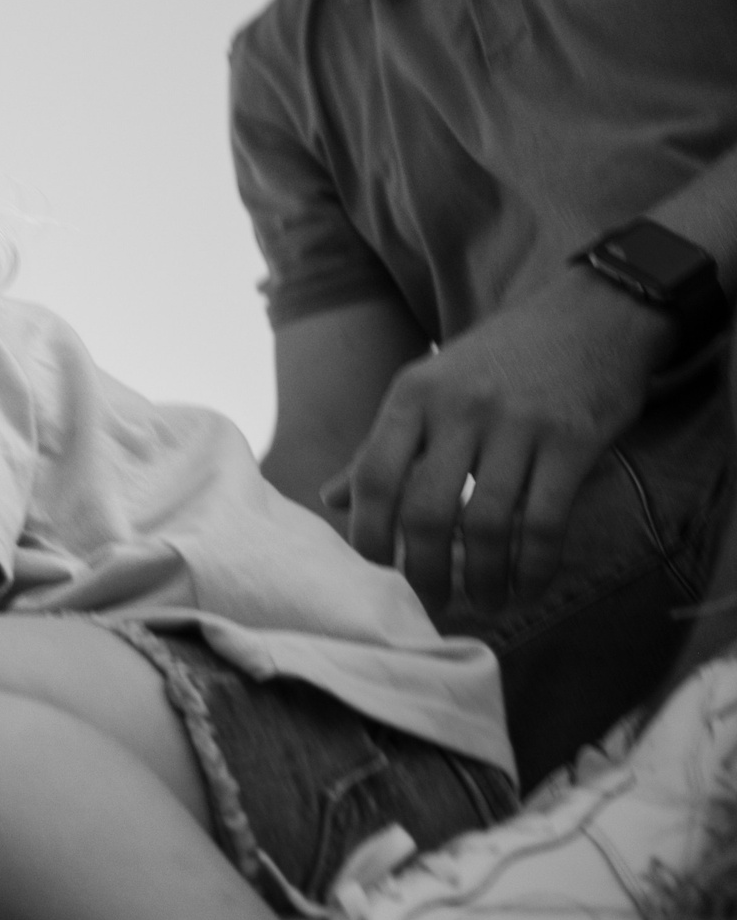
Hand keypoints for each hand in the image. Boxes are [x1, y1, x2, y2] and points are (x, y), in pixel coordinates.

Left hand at [345, 267, 672, 612]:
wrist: (590, 313)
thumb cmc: (497, 361)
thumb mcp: (427, 387)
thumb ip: (382, 445)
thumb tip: (330, 499)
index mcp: (412, 395)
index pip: (374, 477)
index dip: (369, 535)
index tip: (374, 575)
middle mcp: (459, 408)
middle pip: (425, 511)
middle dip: (424, 572)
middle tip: (430, 606)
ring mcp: (517, 423)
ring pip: (486, 524)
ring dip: (483, 579)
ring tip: (484, 605)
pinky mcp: (572, 440)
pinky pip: (545, 521)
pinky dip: (533, 566)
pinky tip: (528, 587)